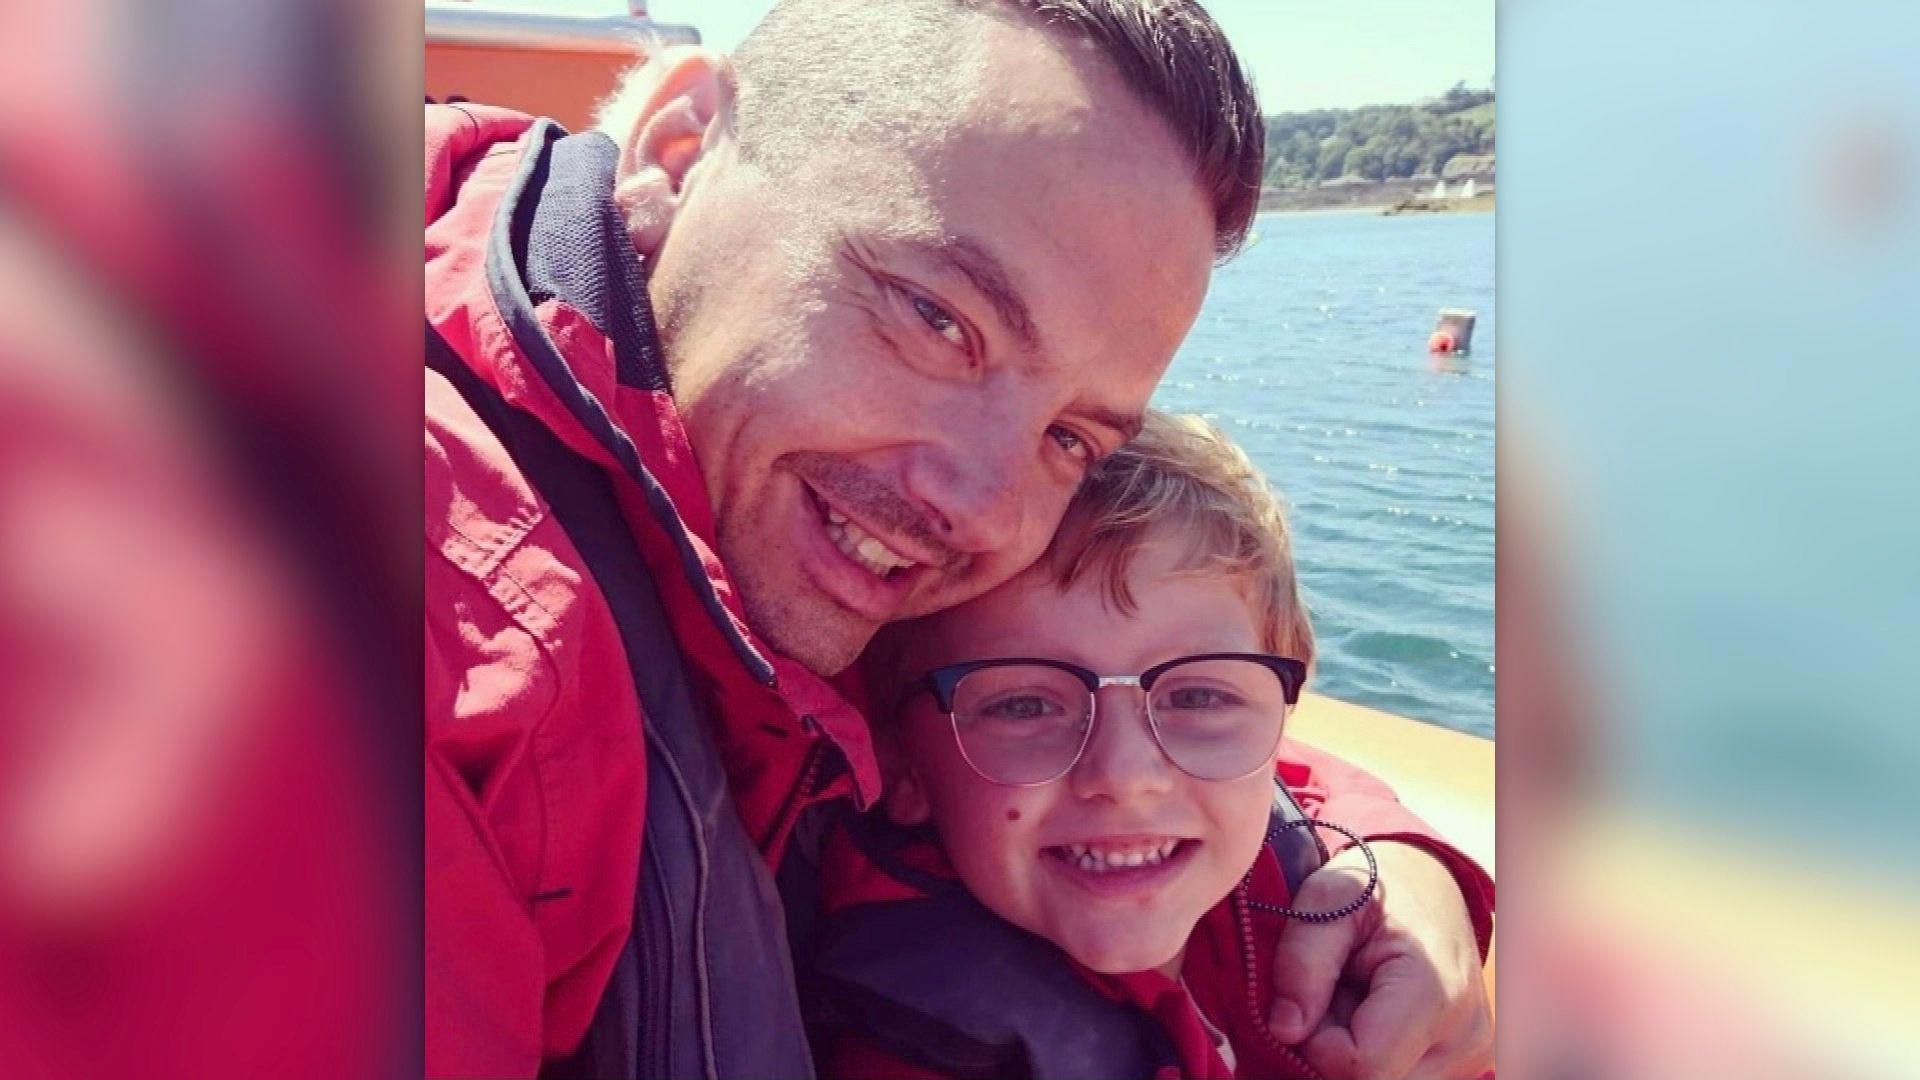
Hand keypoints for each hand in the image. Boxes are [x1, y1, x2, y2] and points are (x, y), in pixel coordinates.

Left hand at [1266, 842, 1492, 1077]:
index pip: (1362, 1068)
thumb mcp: (1328, 898)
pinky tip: (1371, 1016)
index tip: (1311, 1000)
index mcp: (1437, 992)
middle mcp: (1465, 1037)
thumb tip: (1284, 1030)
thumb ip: (1302, 961)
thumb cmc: (1378, 885)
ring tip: (1354, 999)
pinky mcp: (1463, 1066)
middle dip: (1333, 1050)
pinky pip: (1398, 1079)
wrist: (1430, 885)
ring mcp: (1470, 1058)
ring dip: (1352, 1054)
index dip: (1318, 1044)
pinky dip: (1373, 1056)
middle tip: (1333, 994)